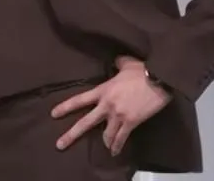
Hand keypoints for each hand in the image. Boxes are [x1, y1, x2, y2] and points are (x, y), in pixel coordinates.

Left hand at [50, 56, 170, 155]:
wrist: (159, 79)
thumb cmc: (142, 70)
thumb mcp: (125, 63)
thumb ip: (117, 63)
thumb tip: (115, 61)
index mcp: (103, 90)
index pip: (80, 99)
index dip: (65, 107)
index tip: (53, 114)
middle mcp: (107, 105)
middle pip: (86, 122)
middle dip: (72, 134)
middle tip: (59, 144)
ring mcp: (118, 115)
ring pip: (106, 134)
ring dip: (105, 141)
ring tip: (104, 147)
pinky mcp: (131, 122)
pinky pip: (122, 138)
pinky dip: (118, 146)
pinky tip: (115, 152)